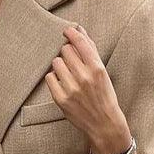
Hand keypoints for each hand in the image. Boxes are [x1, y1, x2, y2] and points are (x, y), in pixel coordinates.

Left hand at [45, 24, 133, 153]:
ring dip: (60, 65)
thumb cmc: (104, 95)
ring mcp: (71, 89)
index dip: (71, 33)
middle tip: (72, 62)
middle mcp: (84, 77)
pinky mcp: (61, 99)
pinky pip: (49, 77)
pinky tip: (62, 83)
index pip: (79, 41)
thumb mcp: (102, 71)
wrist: (104, 123)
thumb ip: (90, 50)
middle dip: (67, 53)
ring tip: (67, 74)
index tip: (66, 30)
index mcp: (97, 68)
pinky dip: (54, 78)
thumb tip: (78, 29)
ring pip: (56, 62)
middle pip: (65, 50)